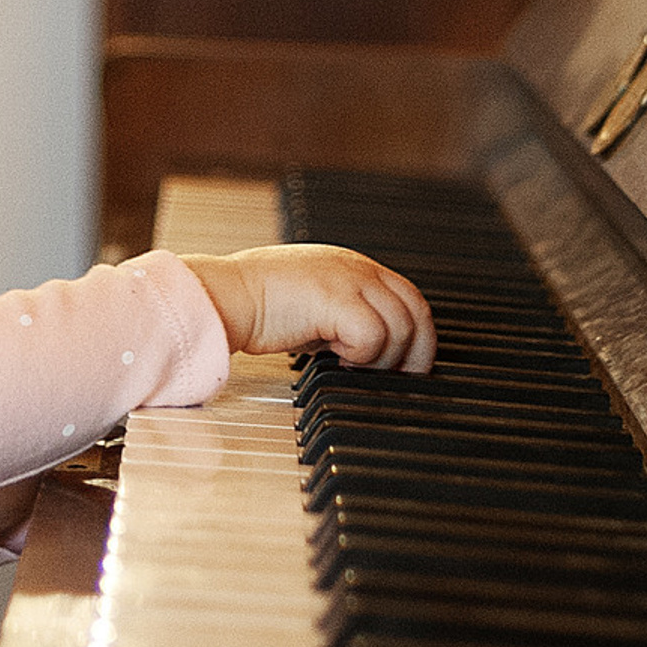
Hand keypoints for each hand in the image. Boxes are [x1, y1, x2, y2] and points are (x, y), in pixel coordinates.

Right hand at [186, 245, 433, 371]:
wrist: (227, 294)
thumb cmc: (261, 304)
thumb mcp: (317, 302)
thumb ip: (349, 314)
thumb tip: (375, 348)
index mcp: (356, 266)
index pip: (410, 298)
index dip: (418, 337)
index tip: (408, 366)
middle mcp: (359, 268)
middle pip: (416, 312)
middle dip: (415, 353)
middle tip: (398, 379)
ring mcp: (350, 280)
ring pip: (400, 328)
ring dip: (381, 358)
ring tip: (350, 365)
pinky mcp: (336, 299)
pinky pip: (373, 337)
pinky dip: (361, 357)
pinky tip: (336, 359)